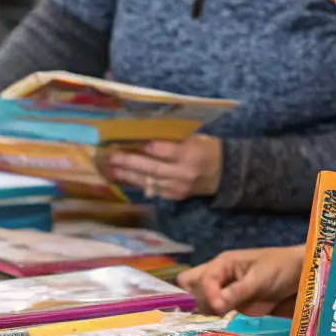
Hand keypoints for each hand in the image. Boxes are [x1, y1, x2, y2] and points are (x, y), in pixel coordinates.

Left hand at [102, 135, 222, 200]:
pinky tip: (126, 178)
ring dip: (128, 175)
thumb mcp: (196, 139)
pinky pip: (153, 190)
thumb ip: (175, 140)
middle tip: (111, 157)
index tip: (133, 142)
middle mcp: (183, 172)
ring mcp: (178, 187)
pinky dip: (139, 183)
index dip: (149, 148)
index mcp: (191, 154)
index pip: (165, 151)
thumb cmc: (208, 149)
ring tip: (112, 169)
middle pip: (152, 168)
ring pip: (149, 181)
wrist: (225, 174)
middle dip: (129, 162)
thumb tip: (146, 138)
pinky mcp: (175, 196)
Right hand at [178, 246, 304, 315]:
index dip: (207, 294)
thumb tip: (215, 305)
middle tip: (205, 317)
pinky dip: (214, 323)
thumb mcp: (259, 278)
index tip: (219, 307)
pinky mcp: (233, 308)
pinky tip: (217, 332)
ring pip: (201, 304)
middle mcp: (219, 278)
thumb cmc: (280, 268)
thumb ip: (237, 291)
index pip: (201, 279)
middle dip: (194, 303)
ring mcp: (224, 293)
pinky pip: (216, 315)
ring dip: (204, 316)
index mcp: (223, 264)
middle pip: (191, 289)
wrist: (301, 275)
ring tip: (210, 327)